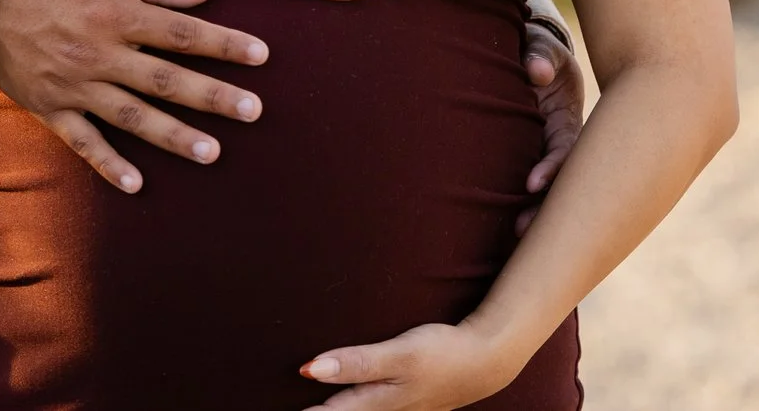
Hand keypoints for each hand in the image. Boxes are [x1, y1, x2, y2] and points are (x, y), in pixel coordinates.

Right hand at [0, 0, 268, 193]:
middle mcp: (100, 54)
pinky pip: (82, 142)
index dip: (224, 45)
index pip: (183, 34)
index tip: (262, 56)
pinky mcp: (50, 108)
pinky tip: (136, 184)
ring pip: (132, 116)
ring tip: (212, 153)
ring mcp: (75, 85)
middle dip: (213, 96)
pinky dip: (108, 164)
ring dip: (174, 135)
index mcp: (117, 14)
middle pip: (166, 79)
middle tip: (254, 112)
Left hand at [302, 321, 521, 410]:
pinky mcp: (407, 407)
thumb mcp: (399, 355)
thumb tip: (311, 369)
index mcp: (374, 404)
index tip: (272, 409)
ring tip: (312, 408)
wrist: (487, 361)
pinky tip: (349, 404)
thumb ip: (357, 363)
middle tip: (285, 408)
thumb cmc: (442, 353)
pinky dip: (352, 410)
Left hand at [517, 21, 584, 235]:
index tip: (530, 184)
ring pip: (546, 193)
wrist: (532, 57)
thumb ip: (540, 55)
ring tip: (511, 238)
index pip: (565, 150)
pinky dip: (520, 206)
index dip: (551, 168)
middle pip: (561, 184)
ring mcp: (547, 154)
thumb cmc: (538, 52)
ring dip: (531, 214)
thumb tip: (536, 71)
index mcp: (567, 118)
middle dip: (543, 208)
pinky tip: (503, 232)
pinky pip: (530, 188)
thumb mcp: (543, 47)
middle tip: (519, 230)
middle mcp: (561, 143)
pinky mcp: (534, 160)